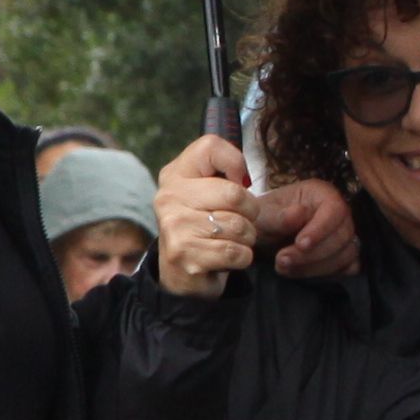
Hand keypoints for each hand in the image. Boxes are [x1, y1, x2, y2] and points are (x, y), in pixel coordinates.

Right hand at [155, 134, 261, 294]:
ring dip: (247, 238)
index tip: (236, 183)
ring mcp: (174, 226)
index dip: (236, 164)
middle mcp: (168, 196)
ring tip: (230, 239)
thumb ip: (226, 170)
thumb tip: (244, 178)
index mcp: (175, 174)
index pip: (211, 146)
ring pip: (239, 226)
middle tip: (239, 220)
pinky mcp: (184, 254)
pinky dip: (242, 257)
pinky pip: (236, 252)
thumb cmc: (205, 225)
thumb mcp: (210, 190)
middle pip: (235, 194)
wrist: (182, 272)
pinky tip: (226, 257)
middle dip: (251, 212)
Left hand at [251, 178, 358, 279]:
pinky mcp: (344, 256)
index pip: (335, 210)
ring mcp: (344, 236)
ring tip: (284, 268)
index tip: (300, 244)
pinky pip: (349, 268)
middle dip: (312, 254)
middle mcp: (339, 214)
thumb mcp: (264, 214)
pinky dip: (328, 275)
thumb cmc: (264, 218)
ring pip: (346, 254)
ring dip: (316, 267)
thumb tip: (299, 213)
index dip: (320, 229)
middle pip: (342, 235)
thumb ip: (280, 216)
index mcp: (322, 194)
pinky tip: (303, 273)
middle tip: (282, 260)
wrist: (263, 236)